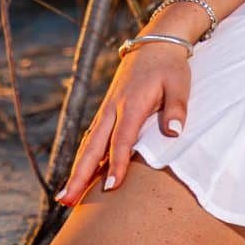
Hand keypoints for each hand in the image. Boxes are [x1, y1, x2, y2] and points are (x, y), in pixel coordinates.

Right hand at [55, 41, 191, 207]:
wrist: (154, 44)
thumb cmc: (169, 66)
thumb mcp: (179, 83)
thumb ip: (176, 108)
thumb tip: (173, 133)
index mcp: (132, 104)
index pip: (122, 140)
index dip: (116, 164)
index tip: (111, 187)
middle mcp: (113, 109)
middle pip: (93, 147)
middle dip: (80, 175)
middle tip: (67, 201)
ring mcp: (107, 111)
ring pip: (88, 146)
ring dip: (76, 171)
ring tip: (65, 198)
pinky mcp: (106, 112)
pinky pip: (92, 139)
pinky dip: (84, 160)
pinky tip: (79, 178)